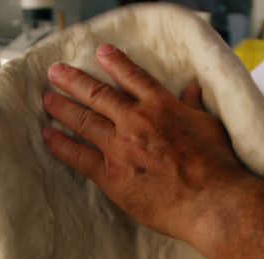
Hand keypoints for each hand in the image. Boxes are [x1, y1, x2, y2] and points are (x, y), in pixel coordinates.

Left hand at [41, 43, 251, 242]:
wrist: (211, 200)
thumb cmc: (216, 164)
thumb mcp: (208, 125)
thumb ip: (192, 105)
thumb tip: (191, 88)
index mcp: (161, 105)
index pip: (132, 76)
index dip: (114, 62)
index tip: (100, 52)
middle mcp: (135, 120)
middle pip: (97, 94)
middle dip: (73, 80)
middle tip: (55, 72)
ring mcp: (120, 147)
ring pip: (84, 120)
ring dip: (62, 108)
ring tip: (47, 99)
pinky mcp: (111, 176)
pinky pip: (79, 156)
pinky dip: (61, 145)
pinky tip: (47, 136)